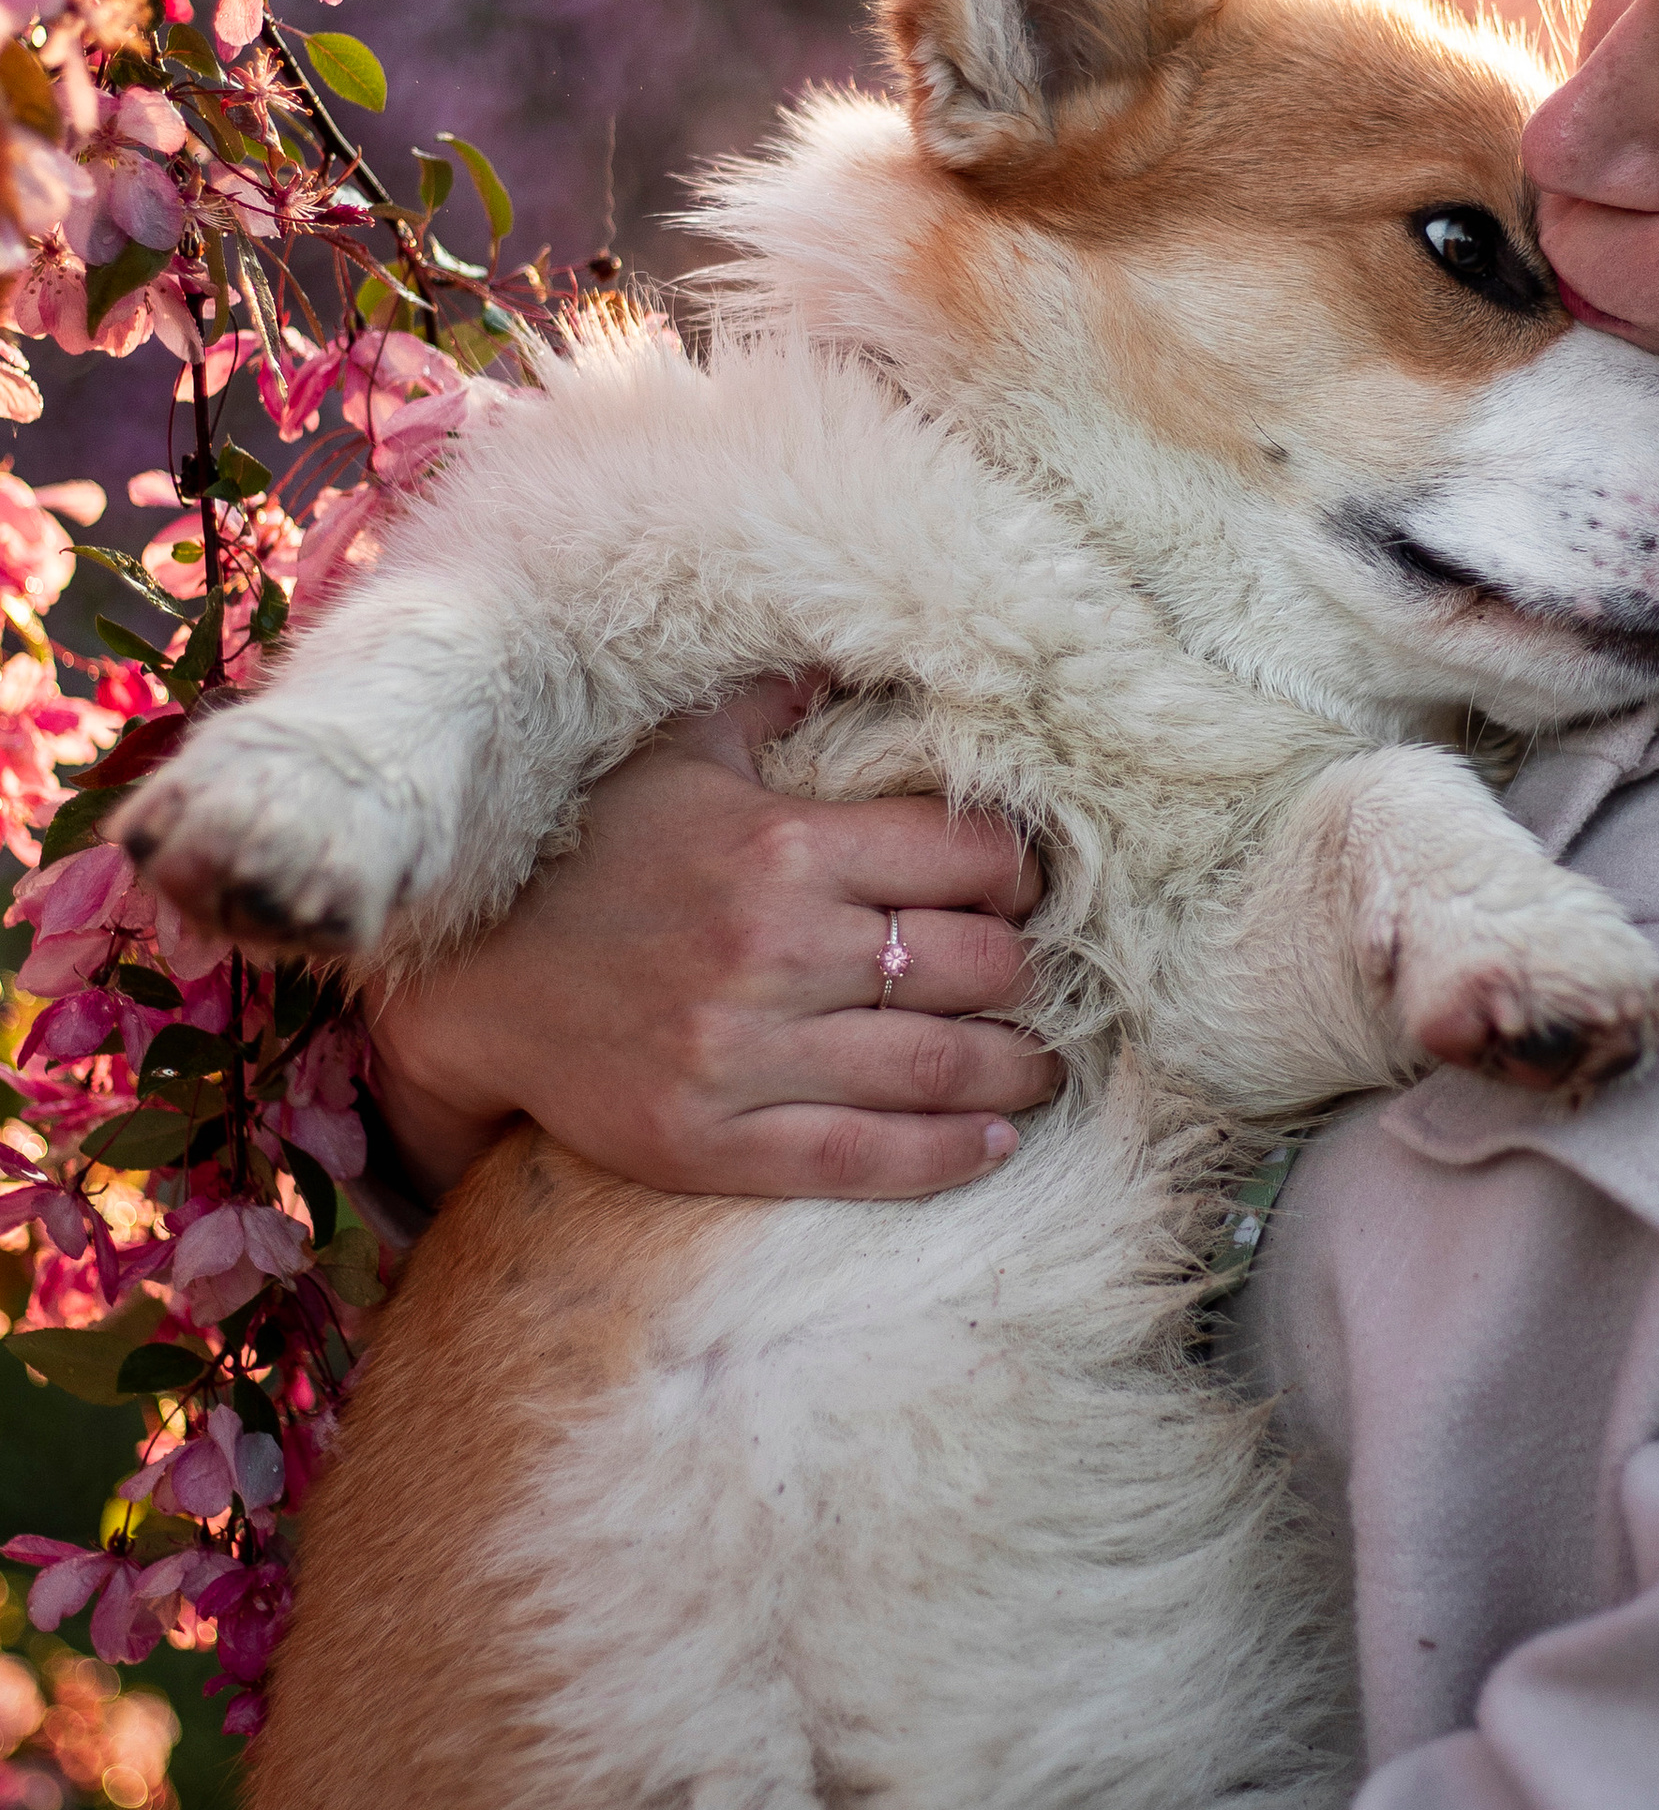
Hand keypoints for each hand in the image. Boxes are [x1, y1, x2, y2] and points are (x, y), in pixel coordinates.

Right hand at [365, 680, 1062, 1202]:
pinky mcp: (713, 1140)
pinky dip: (949, 1152)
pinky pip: (866, 1156)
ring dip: (1017, 1071)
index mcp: (783, 844)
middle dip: (1027, 974)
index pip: (967, 856)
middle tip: (1041, 983)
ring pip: (939, 1064)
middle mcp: (775, 946)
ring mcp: (744, 1052)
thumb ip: (769, 705)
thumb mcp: (675, 758)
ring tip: (1039, 1069)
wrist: (467, 986)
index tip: (1026, 892)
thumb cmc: (587, 860)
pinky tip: (993, 1142)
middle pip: (975, 963)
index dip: (1020, 877)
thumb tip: (847, 653)